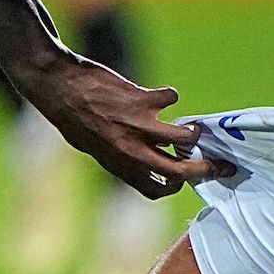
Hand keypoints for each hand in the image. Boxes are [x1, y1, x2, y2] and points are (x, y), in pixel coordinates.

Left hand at [12, 58, 232, 198]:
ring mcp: (137, 126)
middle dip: (206, 169)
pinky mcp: (141, 100)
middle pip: (182, 172)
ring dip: (192, 131)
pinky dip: (169, 95)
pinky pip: (171, 98)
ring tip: (189, 124)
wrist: (53, 84)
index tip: (184, 177)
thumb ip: (116, 153)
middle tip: (220, 162)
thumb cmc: (69, 113)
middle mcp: (131, 151)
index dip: (175, 186)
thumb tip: (140, 156)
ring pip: (185, 136)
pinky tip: (159, 94)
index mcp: (118, 165)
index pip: (156, 190)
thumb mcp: (90, 143)